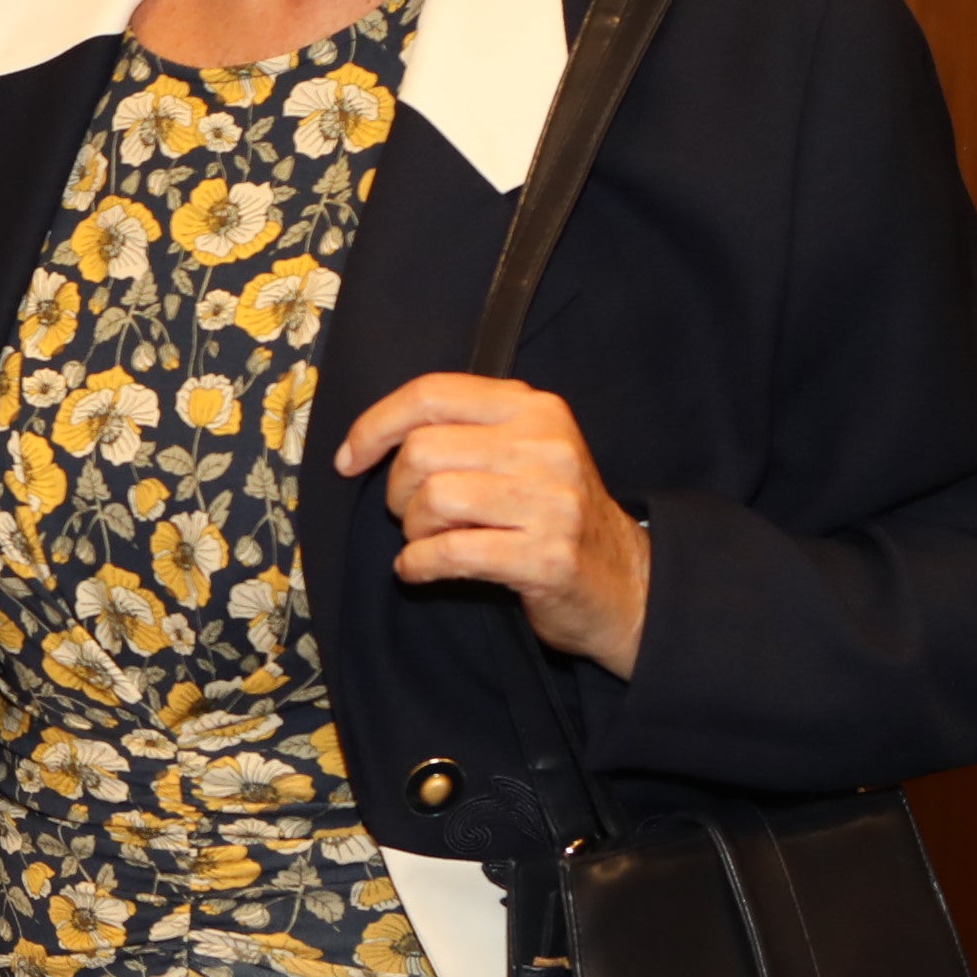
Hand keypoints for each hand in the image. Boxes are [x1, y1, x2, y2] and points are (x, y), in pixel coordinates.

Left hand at [332, 374, 648, 675]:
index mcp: (534, 409)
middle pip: (422, 450)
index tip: (350, 459)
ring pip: (434, 499)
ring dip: (413, 530)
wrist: (626, 583)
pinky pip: (450, 552)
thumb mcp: (523, 451)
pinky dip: (418, 564)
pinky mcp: (546, 557)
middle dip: (398, 490)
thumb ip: (464, 431)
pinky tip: (420, 569)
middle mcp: (545, 446)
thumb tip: (369, 438)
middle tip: (411, 514)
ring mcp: (550, 502)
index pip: (431, 394)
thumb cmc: (551, 514)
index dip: (375, 426)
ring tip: (428, 541)